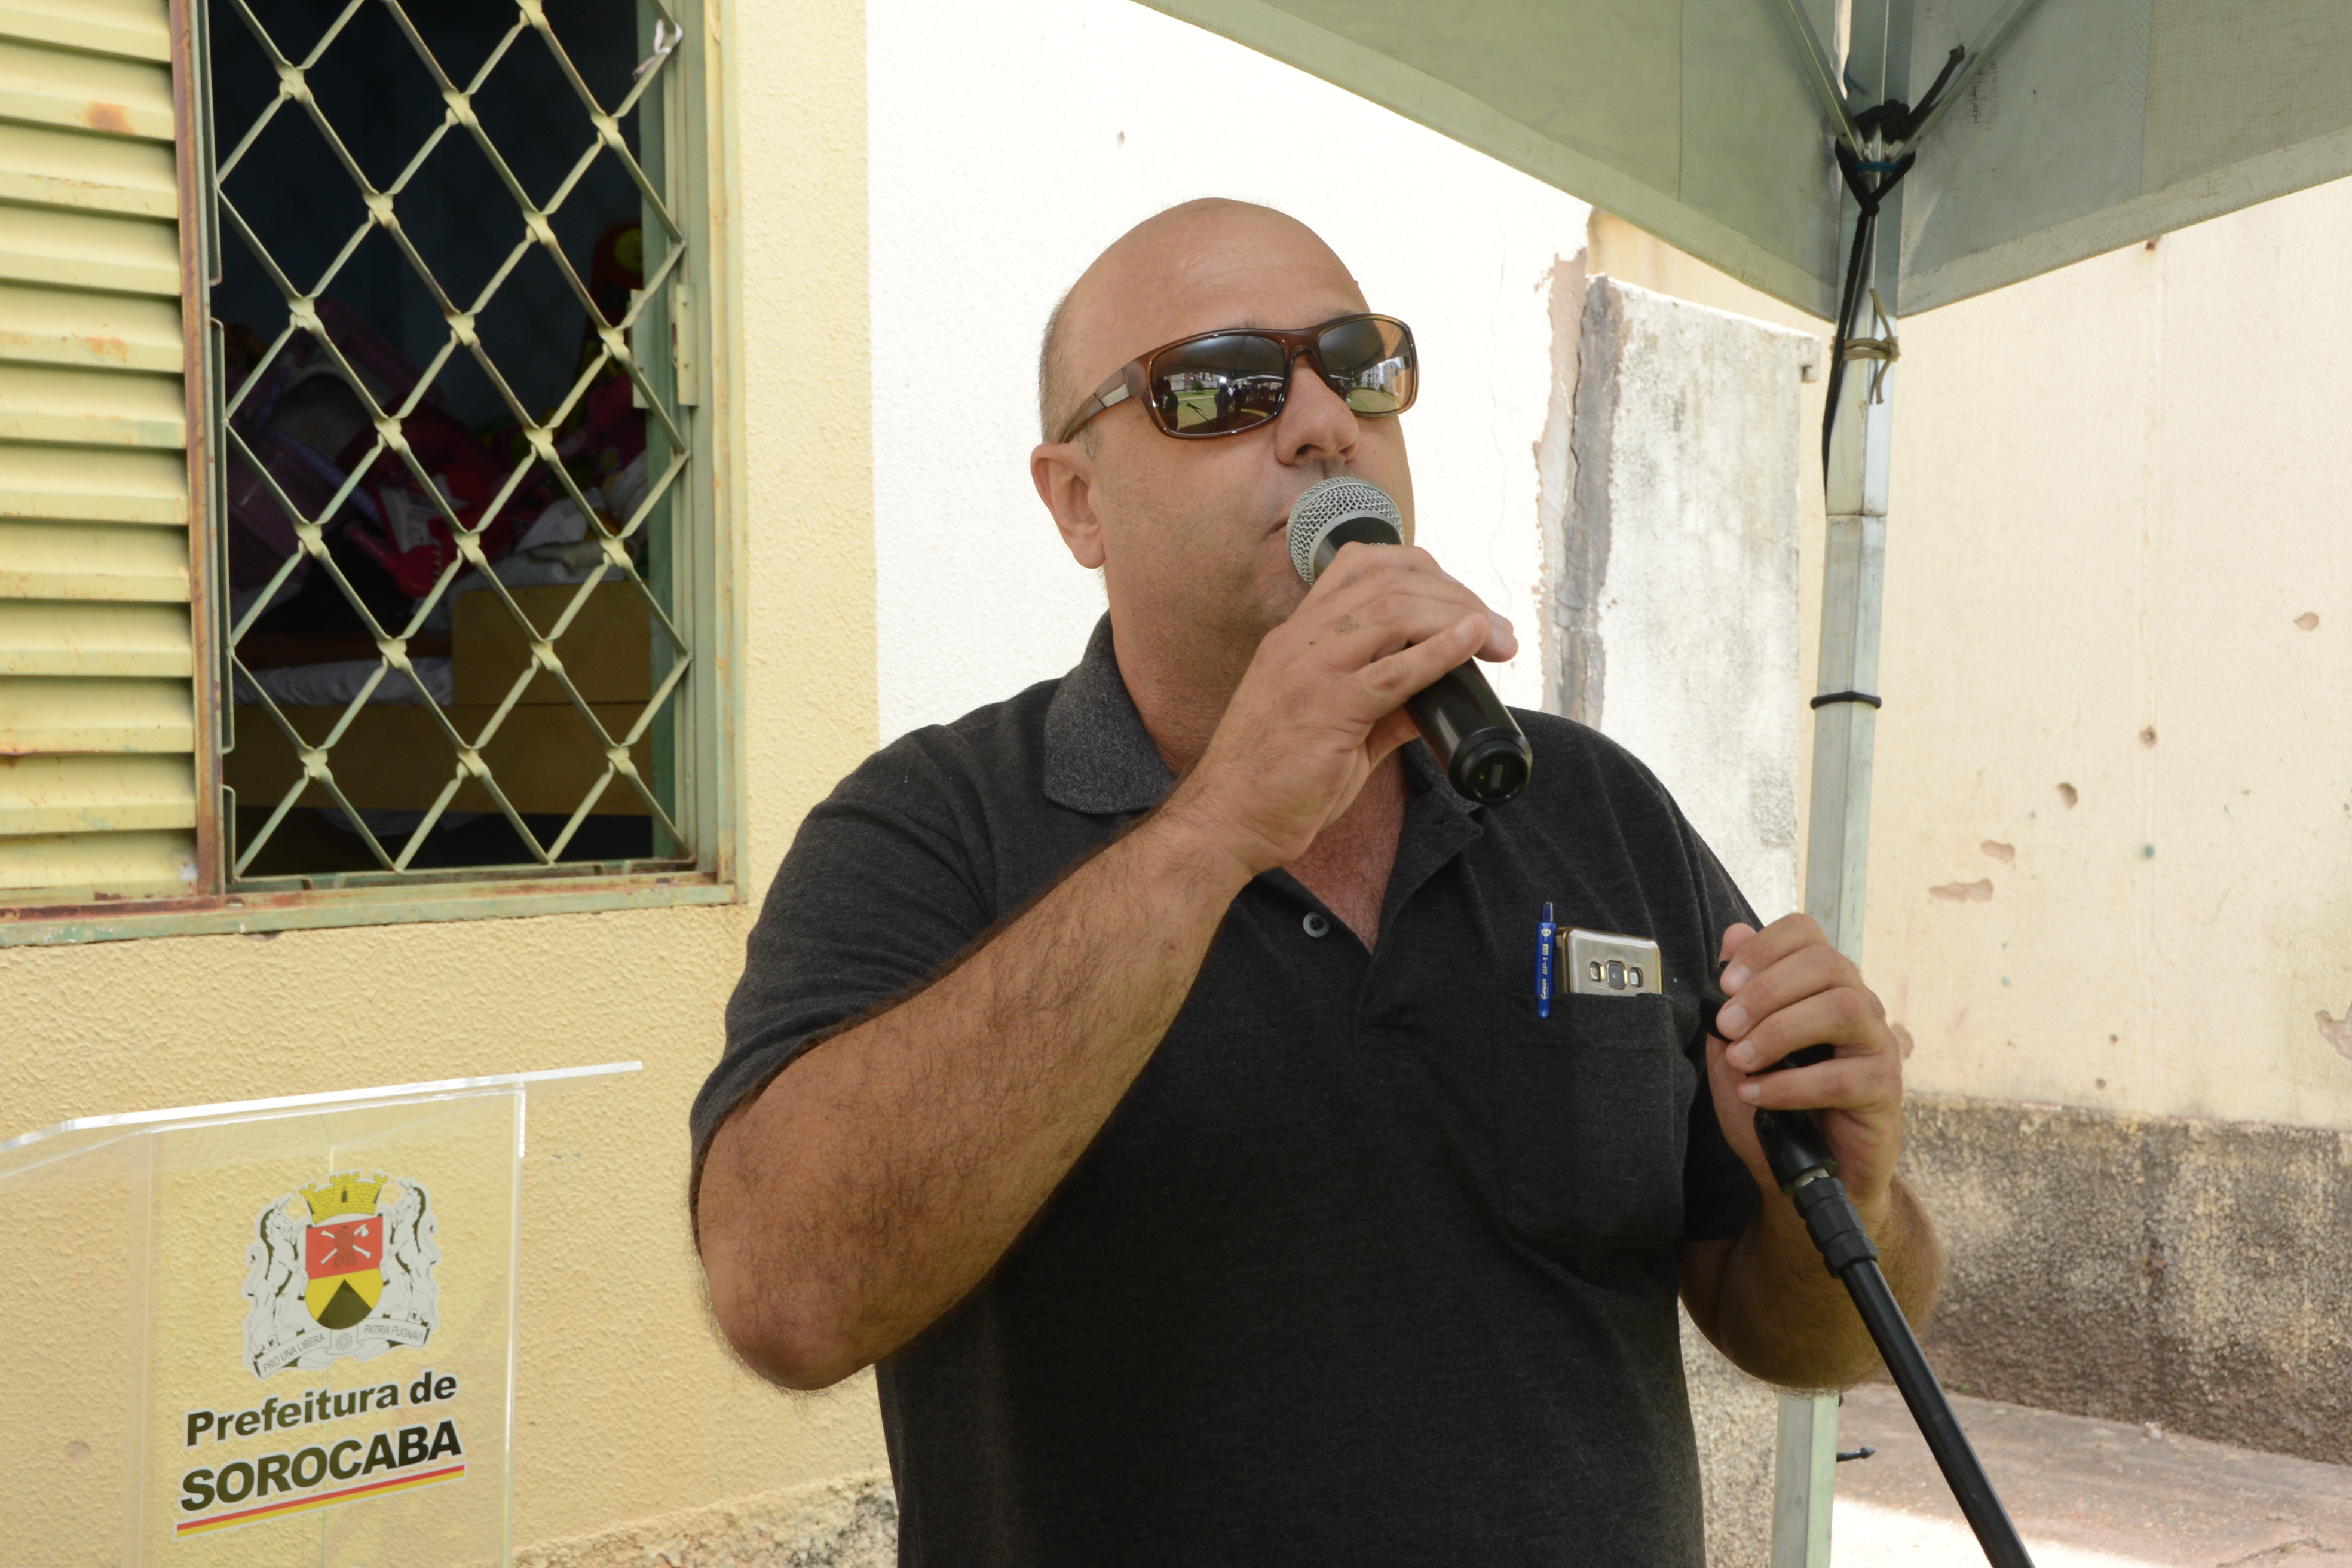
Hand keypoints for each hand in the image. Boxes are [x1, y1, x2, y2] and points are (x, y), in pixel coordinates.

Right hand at [1159, 541, 1515, 877]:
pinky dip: (1440, 650)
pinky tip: (1473, 641)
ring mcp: (1309, 671)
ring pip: (1394, 612)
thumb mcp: (1336, 727)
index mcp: (1297, 637)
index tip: (1461, 602)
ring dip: (1458, 616)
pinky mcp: (1325, 710)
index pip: (1361, 565)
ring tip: (1497, 637)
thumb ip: (1386, 704)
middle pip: (1388, 580)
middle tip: (1499, 628)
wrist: (1226, 821)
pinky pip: (1392, 671)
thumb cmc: (1275, 779)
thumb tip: (1442, 691)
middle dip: (1455, 594)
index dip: (1421, 570)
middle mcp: (1300, 641)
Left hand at [1702, 914, 1903, 1219]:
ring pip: (1841, 1009)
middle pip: (1826, 963)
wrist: (1799, 1170)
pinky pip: (1841, 1077)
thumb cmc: (1771, 1102)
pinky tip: (1757, 1095)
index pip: (1807, 934)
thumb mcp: (1736, 1046)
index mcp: (1820, 984)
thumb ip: (1734, 996)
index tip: (1726, 983)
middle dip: (1766, 990)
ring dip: (1780, 1031)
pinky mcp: (1884, 1089)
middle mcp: (1856, 1003)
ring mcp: (1876, 1044)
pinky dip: (1789, 1085)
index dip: (1764, 947)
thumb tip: (1733, 933)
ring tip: (1741, 1060)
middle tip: (1727, 1026)